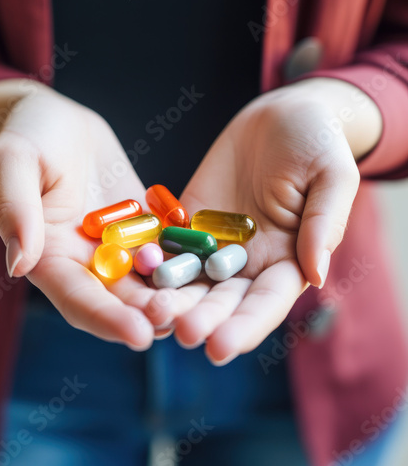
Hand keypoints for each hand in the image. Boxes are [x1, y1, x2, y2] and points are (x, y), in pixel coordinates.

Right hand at [0, 80, 196, 349]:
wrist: (57, 123)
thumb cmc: (27, 135)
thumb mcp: (13, 161)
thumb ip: (14, 209)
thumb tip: (18, 264)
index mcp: (49, 257)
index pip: (77, 299)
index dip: (106, 319)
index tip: (138, 336)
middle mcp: (86, 261)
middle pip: (119, 298)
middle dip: (148, 314)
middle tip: (181, 324)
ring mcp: (118, 246)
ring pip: (147, 279)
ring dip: (173, 294)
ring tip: (203, 306)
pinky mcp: (142, 227)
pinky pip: (166, 246)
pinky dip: (186, 258)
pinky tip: (214, 266)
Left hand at [146, 78, 380, 364]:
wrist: (280, 117)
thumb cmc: (317, 143)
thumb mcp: (331, 177)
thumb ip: (323, 224)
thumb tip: (316, 275)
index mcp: (286, 260)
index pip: (265, 302)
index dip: (245, 326)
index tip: (222, 348)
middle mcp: (246, 261)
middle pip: (222, 298)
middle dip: (203, 317)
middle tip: (181, 333)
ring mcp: (214, 243)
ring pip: (191, 278)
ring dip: (172, 297)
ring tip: (151, 311)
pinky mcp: (189, 221)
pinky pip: (169, 242)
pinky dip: (153, 258)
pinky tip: (134, 272)